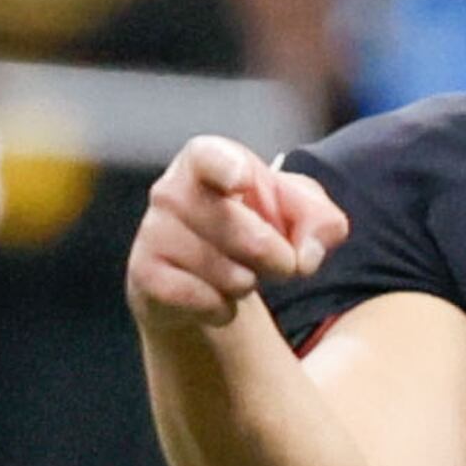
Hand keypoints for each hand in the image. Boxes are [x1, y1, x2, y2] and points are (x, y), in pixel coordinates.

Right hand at [128, 134, 348, 328]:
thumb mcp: (299, 214)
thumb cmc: (255, 225)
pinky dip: (221, 308)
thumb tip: (306, 256)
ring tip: (243, 276)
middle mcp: (171, 190)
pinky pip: (198, 299)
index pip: (208, 156)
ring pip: (216, 268)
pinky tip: (219, 300)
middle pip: (230, 224)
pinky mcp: (145, 274)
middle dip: (271, 253)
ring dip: (245, 282)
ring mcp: (153, 232)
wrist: (204, 274)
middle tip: (284, 265)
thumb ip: (320, 222)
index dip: (226, 167)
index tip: (242, 181)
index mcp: (208, 160)